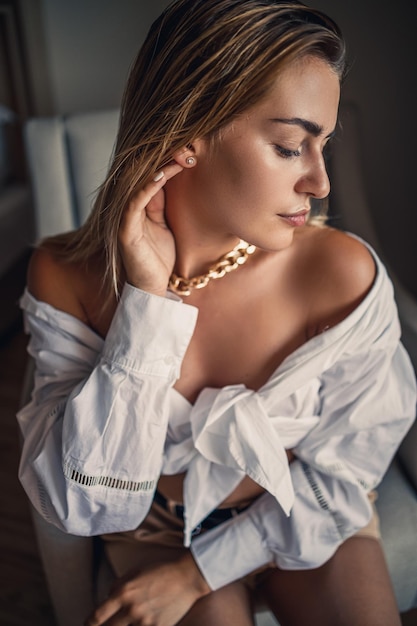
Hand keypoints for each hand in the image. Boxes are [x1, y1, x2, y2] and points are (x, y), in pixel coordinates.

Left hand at [85, 552, 209, 625]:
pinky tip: (141, 623)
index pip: (96, 617)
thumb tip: (106, 600)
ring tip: (127, 621)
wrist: (187, 577)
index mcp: (123, 592)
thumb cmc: (160, 571)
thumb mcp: (135, 572)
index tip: (88, 625)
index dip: (89, 625)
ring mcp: (145, 621)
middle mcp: (132, 609)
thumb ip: (118, 586)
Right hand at [118, 162, 182, 296]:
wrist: (153, 287)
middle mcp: (130, 207)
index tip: (191, 152)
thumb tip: (168, 178)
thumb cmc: (160, 258)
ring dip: (160, 168)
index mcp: (140, 205)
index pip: (153, 175)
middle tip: (188, 149)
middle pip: (145, 174)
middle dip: (167, 159)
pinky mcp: (126, 230)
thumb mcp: (166, 225)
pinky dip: (147, 188)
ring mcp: (126, 218)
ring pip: (139, 184)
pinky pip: (135, 203)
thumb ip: (162, 204)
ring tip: (179, 157)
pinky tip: (161, 175)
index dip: (170, 161)